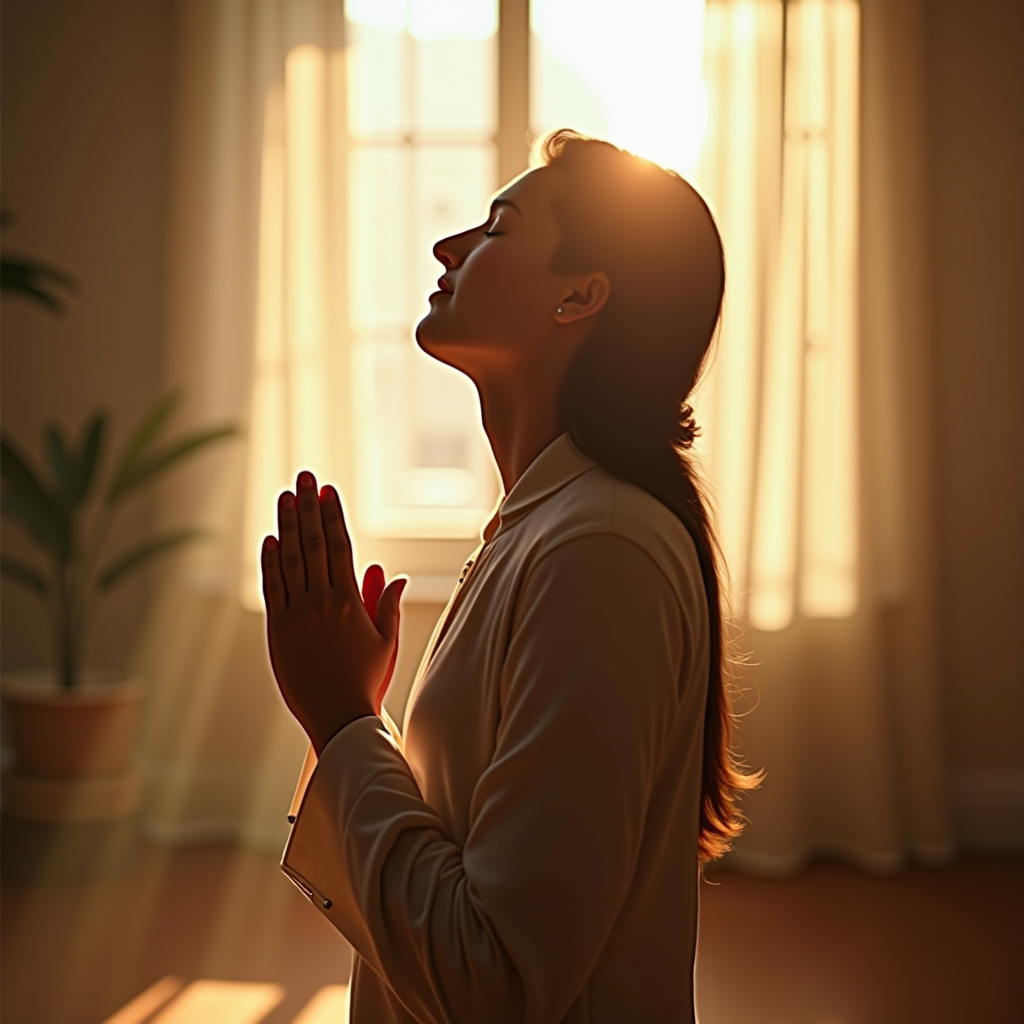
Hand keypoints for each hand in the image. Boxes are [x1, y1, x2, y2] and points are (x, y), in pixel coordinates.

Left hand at [261, 470, 406, 754]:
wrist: (337, 717)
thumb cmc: (367, 681)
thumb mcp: (386, 642)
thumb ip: (386, 604)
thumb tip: (391, 573)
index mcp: (350, 602)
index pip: (340, 547)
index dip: (333, 515)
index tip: (328, 490)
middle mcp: (322, 602)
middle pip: (313, 544)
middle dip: (309, 507)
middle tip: (304, 477)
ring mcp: (297, 615)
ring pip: (290, 560)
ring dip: (287, 525)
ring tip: (286, 497)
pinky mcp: (278, 630)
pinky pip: (272, 588)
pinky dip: (270, 562)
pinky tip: (270, 539)